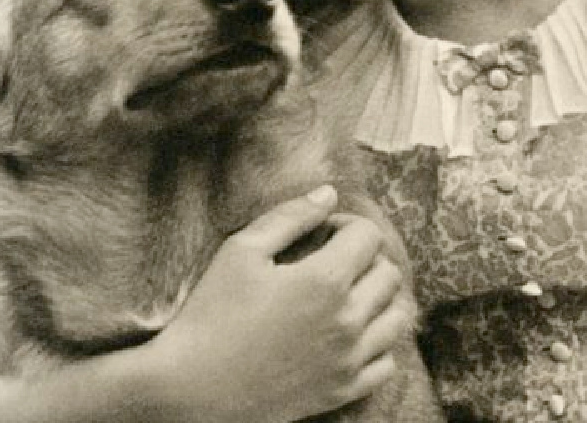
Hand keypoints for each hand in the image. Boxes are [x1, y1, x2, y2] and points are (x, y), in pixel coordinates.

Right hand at [140, 186, 410, 422]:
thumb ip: (291, 216)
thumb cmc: (210, 315)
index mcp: (326, 280)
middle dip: (365, 257)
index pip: (368, 235)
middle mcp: (348, 320)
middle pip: (388, 273)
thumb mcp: (242, 250)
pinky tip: (348, 334)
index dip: (346, 224)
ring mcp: (349, 360)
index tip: (321, 233)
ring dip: (378, 298)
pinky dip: (377, 343)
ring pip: (396, 317)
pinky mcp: (342, 392)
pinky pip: (386, 362)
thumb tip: (329, 194)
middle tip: (330, 260)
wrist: (190, 392)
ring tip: (345, 295)